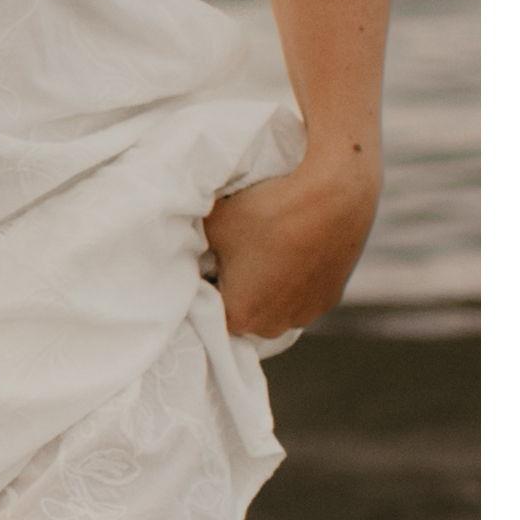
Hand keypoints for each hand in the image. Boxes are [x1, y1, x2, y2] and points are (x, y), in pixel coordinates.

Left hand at [203, 151, 377, 343]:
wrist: (334, 193)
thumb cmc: (267, 210)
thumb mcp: (212, 223)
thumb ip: (191, 244)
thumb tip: (186, 248)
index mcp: (240, 316)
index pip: (207, 310)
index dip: (202, 284)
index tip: (204, 260)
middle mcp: (274, 326)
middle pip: (241, 311)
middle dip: (234, 287)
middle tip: (232, 253)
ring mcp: (306, 314)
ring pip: (272, 305)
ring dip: (265, 286)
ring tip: (264, 249)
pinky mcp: (331, 297)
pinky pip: (299, 295)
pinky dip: (291, 279)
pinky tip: (288, 249)